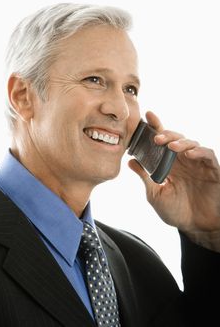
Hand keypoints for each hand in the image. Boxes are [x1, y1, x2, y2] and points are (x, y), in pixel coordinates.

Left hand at [128, 111, 219, 249]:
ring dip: (181, 142)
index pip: (162, 142)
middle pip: (176, 139)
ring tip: (171, 146)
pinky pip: (207, 155)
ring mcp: (198, 164)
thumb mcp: (155, 194)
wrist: (196, 227)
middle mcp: (183, 161)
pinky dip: (199, 152)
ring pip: (191, 143)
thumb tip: (131, 161)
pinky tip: (189, 154)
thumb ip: (145, 177)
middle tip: (156, 137)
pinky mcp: (211, 169)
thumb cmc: (176, 211)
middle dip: (167, 134)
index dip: (156, 127)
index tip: (147, 116)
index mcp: (168, 164)